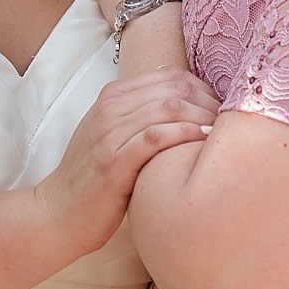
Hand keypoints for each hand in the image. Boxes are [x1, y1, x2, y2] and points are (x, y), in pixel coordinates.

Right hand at [33, 67, 219, 255]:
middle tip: (230, 122)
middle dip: (209, 102)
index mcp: (111, 97)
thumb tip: (185, 100)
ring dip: (202, 118)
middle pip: (174, 89)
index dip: (204, 88)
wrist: (58, 213)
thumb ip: (141, 114)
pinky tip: (203, 143)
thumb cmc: (94, 177)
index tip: (222, 108)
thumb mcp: (113, 135)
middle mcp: (109, 109)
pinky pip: (155, 138)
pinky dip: (184, 135)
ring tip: (223, 133)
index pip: (170, 76)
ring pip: (167, 109)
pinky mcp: (112, 163)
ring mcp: (109, 135)